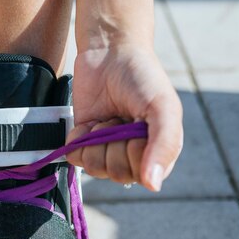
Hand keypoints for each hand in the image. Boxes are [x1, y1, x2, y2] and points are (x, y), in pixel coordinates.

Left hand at [67, 44, 182, 190]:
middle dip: (113, 144)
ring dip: (96, 140)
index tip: (137, 126)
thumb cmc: (142, 77)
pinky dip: (78, 138)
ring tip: (106, 119)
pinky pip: (74, 157)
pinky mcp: (83, 142)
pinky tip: (90, 121)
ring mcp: (106, 150)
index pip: (141, 175)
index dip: (134, 152)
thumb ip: (164, 145)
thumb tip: (153, 185)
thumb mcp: (162, 107)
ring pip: (94, 168)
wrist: (109, 52)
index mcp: (159, 151)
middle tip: (120, 119)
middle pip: (116, 173)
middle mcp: (132, 156)